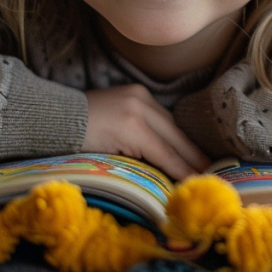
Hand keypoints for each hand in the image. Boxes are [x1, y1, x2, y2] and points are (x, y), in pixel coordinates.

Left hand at [83, 84, 210, 179]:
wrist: (59, 117)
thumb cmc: (79, 146)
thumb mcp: (111, 162)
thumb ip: (141, 167)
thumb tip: (167, 180)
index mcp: (132, 128)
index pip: (166, 154)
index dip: (185, 169)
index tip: (202, 181)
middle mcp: (141, 106)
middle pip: (175, 135)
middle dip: (194, 155)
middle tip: (212, 169)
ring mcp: (140, 95)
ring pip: (171, 122)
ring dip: (185, 141)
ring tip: (200, 158)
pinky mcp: (138, 90)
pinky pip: (161, 113)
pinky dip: (171, 128)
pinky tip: (181, 141)